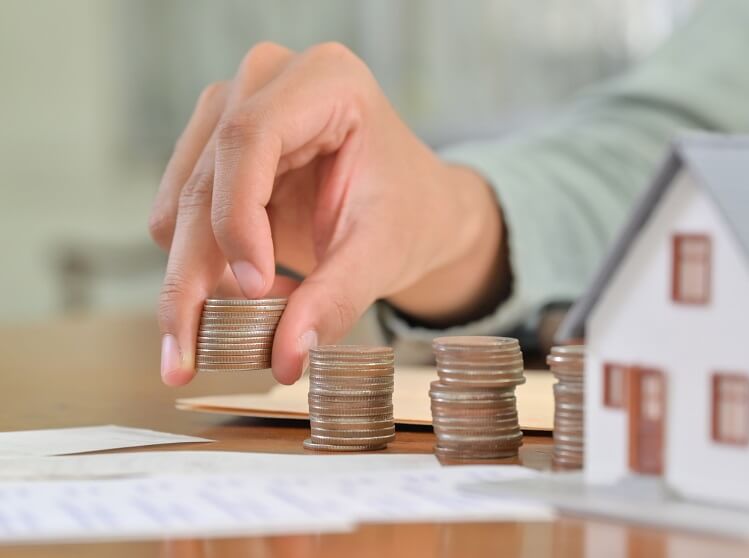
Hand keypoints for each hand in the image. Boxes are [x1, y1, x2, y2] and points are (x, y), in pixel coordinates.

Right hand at [149, 42, 507, 386]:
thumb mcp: (386, 253)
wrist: (415, 208)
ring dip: (194, 279)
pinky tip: (245, 298)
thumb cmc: (411, 213)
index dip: (238, 216)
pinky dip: (200, 270)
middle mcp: (266, 81)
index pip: (249, 136)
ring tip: (241, 331)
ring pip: (177, 206)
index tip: (256, 289)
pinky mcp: (211, 152)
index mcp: (325, 80)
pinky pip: (178, 219)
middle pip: (203, 179)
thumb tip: (287, 358)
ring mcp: (230, 111)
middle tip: (190, 355)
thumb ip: (337, 299)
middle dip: (193, 274)